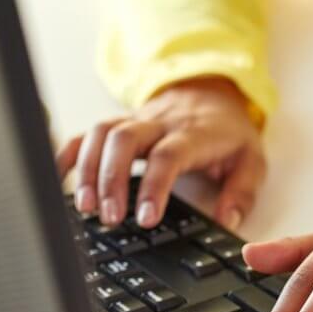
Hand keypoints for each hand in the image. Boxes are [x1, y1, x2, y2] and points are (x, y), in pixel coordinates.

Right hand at [56, 76, 264, 229]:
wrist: (211, 91)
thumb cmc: (227, 132)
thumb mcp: (251, 159)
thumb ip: (242, 192)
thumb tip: (227, 221)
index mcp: (193, 134)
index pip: (167, 156)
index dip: (153, 186)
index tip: (145, 219)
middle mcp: (159, 124)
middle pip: (125, 140)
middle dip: (111, 179)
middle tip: (109, 217)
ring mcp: (135, 121)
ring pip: (102, 133)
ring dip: (88, 170)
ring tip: (85, 207)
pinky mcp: (119, 123)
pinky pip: (88, 133)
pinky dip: (70, 155)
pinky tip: (61, 181)